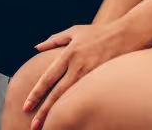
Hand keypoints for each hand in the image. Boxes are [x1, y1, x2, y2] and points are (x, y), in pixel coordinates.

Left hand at [24, 22, 138, 128]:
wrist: (126, 35)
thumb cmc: (98, 33)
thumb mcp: (74, 31)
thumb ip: (54, 39)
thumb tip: (36, 47)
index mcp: (68, 54)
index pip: (48, 78)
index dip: (36, 94)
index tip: (26, 107)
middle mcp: (78, 66)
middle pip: (57, 94)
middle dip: (44, 111)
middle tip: (33, 126)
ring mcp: (91, 75)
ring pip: (71, 99)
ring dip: (59, 113)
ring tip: (49, 127)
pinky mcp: (102, 80)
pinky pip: (87, 97)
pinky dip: (77, 108)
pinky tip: (72, 119)